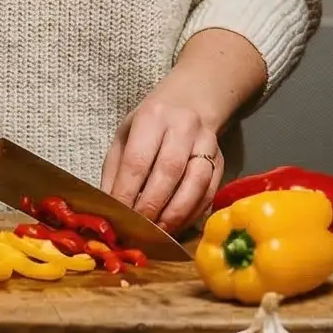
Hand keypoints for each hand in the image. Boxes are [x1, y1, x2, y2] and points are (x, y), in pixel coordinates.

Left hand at [102, 82, 224, 233]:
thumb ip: (115, 171)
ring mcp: (207, 143)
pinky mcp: (222, 160)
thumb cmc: (151, 123)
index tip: (119, 216)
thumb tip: (110, 209)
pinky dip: (193, 213)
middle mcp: (183, 127)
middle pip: (169, 171)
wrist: (192, 100)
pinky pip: (210, 191)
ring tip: (159, 232)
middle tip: (139, 230)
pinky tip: (178, 225)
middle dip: (152, 206)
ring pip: (196, 183)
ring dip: (176, 213)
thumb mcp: (125, 135)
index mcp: (152, 117)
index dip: (127, 192)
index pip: (138, 160)